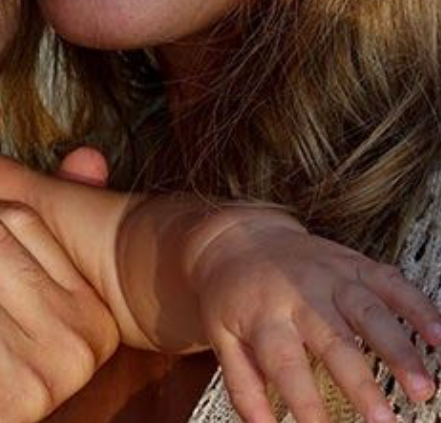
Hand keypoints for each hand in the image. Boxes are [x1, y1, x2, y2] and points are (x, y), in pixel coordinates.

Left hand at [187, 208, 440, 422]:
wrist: (238, 237)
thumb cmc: (232, 296)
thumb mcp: (222, 337)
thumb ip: (243, 386)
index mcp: (264, 317)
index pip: (285, 365)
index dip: (305, 401)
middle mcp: (300, 295)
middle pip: (334, 341)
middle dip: (361, 384)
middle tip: (384, 421)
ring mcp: (331, 277)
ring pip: (370, 313)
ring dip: (400, 351)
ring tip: (423, 387)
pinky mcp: (355, 264)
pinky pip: (392, 283)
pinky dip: (419, 308)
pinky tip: (439, 335)